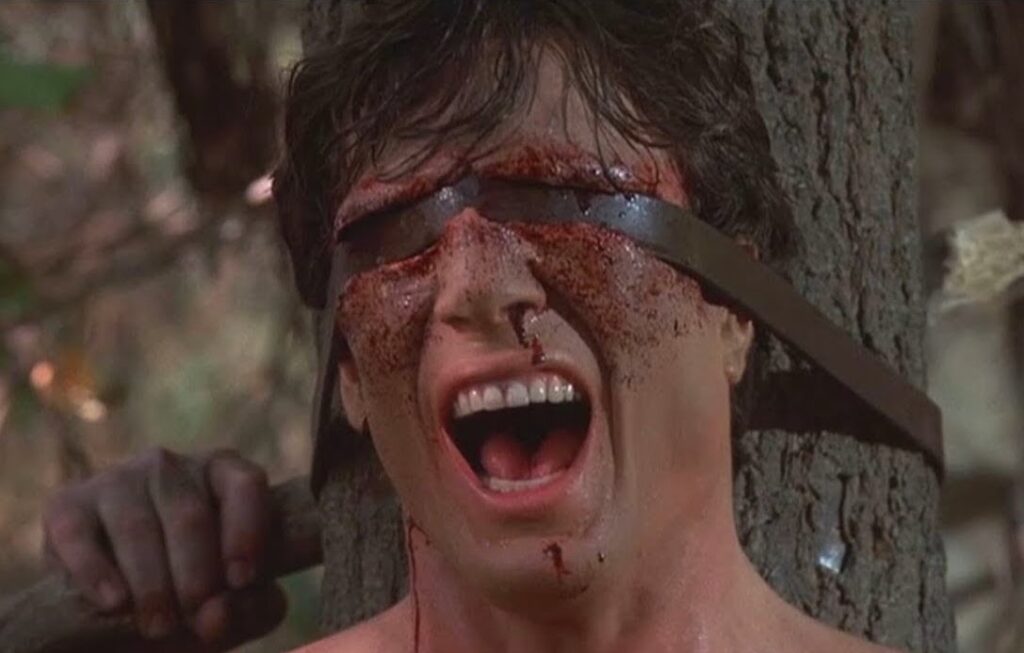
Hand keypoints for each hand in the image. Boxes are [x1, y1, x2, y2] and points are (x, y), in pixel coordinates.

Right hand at [42, 447, 286, 649]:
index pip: (245, 485)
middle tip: (196, 620)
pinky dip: (96, 573)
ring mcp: (118, 479)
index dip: (246, 533)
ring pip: (138, 528)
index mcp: (223, 474)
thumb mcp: (235, 604)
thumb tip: (217, 615)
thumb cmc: (194, 593)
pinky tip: (114, 603)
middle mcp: (171, 466)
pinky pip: (80, 535)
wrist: (119, 604)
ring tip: (159, 627)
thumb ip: (247, 609)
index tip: (242, 581)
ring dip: (151, 584)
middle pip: (190, 516)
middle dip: (196, 576)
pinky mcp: (68, 504)